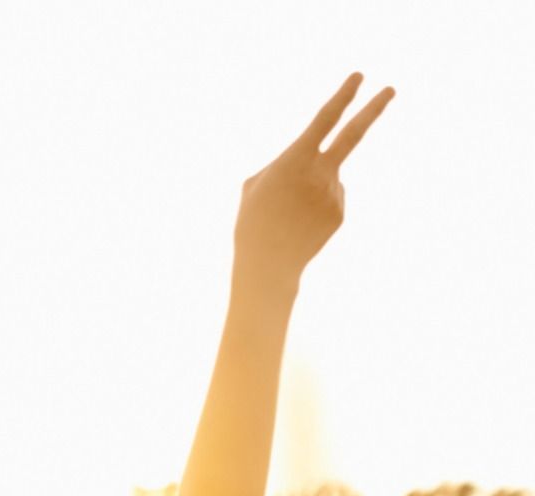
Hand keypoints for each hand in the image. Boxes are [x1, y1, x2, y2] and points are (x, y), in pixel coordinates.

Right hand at [234, 74, 393, 296]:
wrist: (267, 266)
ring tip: (287, 216)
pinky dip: (315, 207)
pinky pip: (331, 199)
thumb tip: (315, 162)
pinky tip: (301, 225)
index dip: (343, 96)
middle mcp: (321, 171)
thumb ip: (285, 164)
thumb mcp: (255, 185)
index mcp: (295, 159)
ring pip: (327, 178)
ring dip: (309, 190)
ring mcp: (335, 192)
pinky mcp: (340, 212)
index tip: (359, 77)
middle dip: (374, 109)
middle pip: (354, 133)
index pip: (326, 118)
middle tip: (392, 89)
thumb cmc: (253, 223)